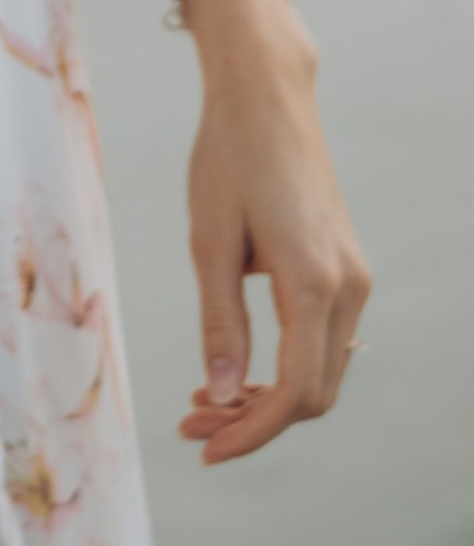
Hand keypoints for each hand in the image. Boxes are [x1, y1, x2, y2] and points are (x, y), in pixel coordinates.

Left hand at [173, 0, 370, 464]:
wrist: (266, 97)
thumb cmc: (228, 157)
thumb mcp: (209, 240)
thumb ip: (220, 321)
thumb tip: (220, 393)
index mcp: (314, 283)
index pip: (295, 394)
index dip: (251, 431)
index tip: (205, 448)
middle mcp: (348, 288)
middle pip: (313, 394)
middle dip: (254, 420)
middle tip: (191, 421)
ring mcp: (354, 279)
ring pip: (321, 371)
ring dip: (268, 396)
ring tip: (203, 398)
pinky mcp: (345, 269)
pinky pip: (323, 341)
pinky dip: (284, 365)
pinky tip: (238, 366)